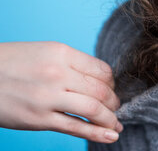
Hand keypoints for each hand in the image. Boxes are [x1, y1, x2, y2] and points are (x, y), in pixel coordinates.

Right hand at [0, 41, 122, 142]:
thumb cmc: (12, 64)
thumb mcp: (44, 52)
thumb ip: (70, 63)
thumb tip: (98, 79)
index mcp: (62, 53)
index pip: (102, 70)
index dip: (112, 83)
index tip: (111, 89)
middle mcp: (58, 73)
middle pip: (101, 90)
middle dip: (114, 101)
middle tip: (115, 107)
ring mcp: (48, 97)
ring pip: (93, 109)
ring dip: (109, 118)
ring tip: (114, 123)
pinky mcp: (38, 119)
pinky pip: (75, 127)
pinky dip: (97, 133)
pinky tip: (110, 136)